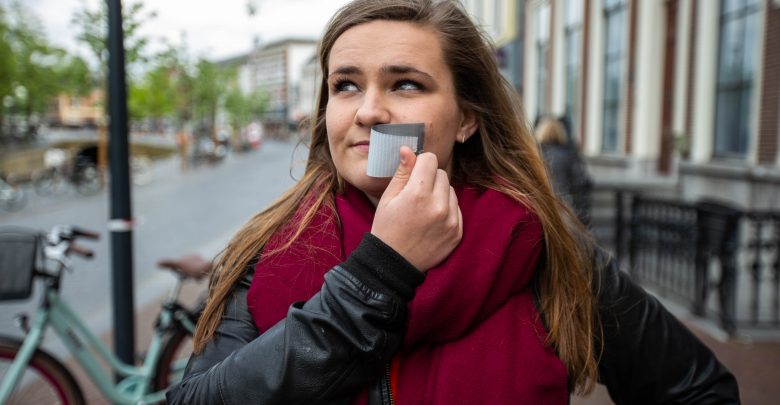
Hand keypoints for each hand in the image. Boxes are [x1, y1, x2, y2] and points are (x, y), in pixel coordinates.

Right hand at [371, 146, 462, 271]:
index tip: (413, 173)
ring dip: (439, 194)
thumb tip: (408, 149)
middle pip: (442, 173)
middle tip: (415, 195)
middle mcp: (438, 206)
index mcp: (417, 194)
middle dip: (429, 178)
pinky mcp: (457, 232)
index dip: (419, 164)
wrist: (394, 265)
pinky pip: (456, 208)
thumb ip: (402, 172)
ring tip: (423, 209)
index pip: (430, 160)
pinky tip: (431, 221)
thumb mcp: (388, 198)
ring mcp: (451, 220)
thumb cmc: (386, 229)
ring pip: (450, 190)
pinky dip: (446, 210)